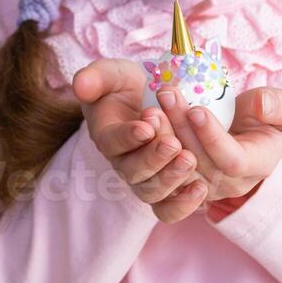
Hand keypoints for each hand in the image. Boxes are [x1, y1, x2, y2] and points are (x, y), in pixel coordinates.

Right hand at [72, 59, 208, 217]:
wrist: (149, 98)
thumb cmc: (128, 86)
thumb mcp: (113, 73)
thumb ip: (96, 77)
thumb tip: (80, 85)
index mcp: (106, 135)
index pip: (112, 142)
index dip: (128, 137)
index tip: (146, 126)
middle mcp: (123, 162)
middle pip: (133, 172)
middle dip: (153, 158)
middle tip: (173, 143)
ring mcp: (144, 178)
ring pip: (151, 192)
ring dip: (170, 178)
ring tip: (189, 159)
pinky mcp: (166, 188)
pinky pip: (169, 208)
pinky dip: (184, 204)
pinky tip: (200, 188)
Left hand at [153, 82, 281, 220]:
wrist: (250, 137)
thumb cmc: (268, 120)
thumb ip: (276, 105)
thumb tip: (260, 105)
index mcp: (255, 167)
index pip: (231, 160)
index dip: (212, 137)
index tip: (196, 109)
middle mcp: (227, 183)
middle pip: (198, 162)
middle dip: (180, 127)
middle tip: (167, 95)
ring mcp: (202, 186)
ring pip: (176, 169)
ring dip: (161, 137)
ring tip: (151, 107)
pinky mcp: (181, 182)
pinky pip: (162, 172)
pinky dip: (151, 148)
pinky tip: (144, 122)